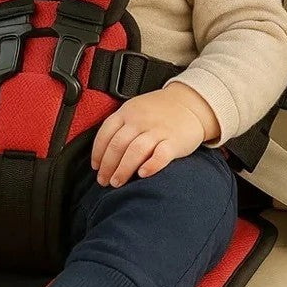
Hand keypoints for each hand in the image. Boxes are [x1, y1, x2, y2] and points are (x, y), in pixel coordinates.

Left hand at [91, 87, 208, 187]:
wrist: (191, 103)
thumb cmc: (160, 110)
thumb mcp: (135, 109)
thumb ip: (120, 125)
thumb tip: (103, 151)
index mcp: (127, 112)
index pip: (106, 133)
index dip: (98, 152)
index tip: (96, 167)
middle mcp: (140, 121)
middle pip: (118, 145)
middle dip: (108, 166)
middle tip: (104, 181)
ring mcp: (158, 130)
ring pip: (135, 151)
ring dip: (123, 169)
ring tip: (117, 182)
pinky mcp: (174, 141)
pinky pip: (161, 155)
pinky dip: (150, 166)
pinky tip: (143, 174)